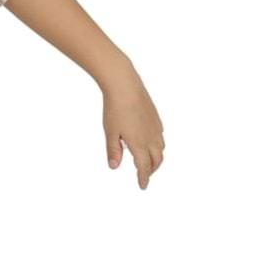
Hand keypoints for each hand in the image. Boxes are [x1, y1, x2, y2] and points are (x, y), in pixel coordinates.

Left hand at [101, 66, 164, 187]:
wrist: (125, 85)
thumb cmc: (115, 108)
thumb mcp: (110, 132)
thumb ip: (113, 150)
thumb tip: (114, 167)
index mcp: (139, 143)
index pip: (143, 167)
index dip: (143, 178)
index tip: (142, 186)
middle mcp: (151, 137)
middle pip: (157, 160)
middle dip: (151, 170)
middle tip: (144, 176)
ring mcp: (155, 126)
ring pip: (161, 148)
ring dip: (156, 159)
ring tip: (148, 162)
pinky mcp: (156, 118)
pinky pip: (161, 137)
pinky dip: (158, 146)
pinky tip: (150, 144)